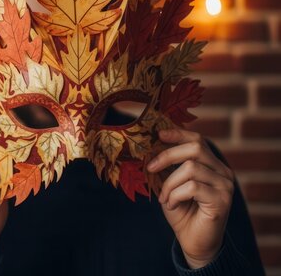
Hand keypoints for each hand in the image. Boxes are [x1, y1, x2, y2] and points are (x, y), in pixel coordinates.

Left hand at [147, 128, 233, 268]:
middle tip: (150, 168)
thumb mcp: (170, 184)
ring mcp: (225, 185)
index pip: (198, 140)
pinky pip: (192, 187)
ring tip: (164, 198)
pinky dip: (175, 195)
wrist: (193, 241)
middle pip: (196, 148)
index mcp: (211, 165)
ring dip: (169, 183)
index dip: (178, 134)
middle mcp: (222, 172)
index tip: (158, 135)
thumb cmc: (181, 211)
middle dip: (167, 155)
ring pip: (191, 168)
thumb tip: (151, 146)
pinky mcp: (222, 200)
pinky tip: (171, 205)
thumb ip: (167, 167)